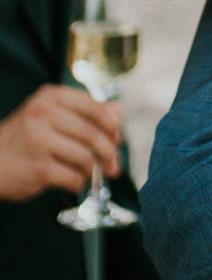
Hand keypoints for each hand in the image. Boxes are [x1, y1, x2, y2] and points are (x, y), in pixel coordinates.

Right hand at [0, 84, 121, 201]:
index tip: (117, 138)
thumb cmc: (23, 139)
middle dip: (109, 153)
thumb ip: (86, 112)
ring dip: (93, 170)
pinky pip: (74, 177)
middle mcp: (44, 114)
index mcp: (51, 97)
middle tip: (114, 165)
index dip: (112, 125)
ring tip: (91, 174)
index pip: (95, 107)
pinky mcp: (38, 168)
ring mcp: (40, 141)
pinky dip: (79, 183)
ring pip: (86, 157)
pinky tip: (73, 182)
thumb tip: (120, 112)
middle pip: (93, 134)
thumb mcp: (50, 115)